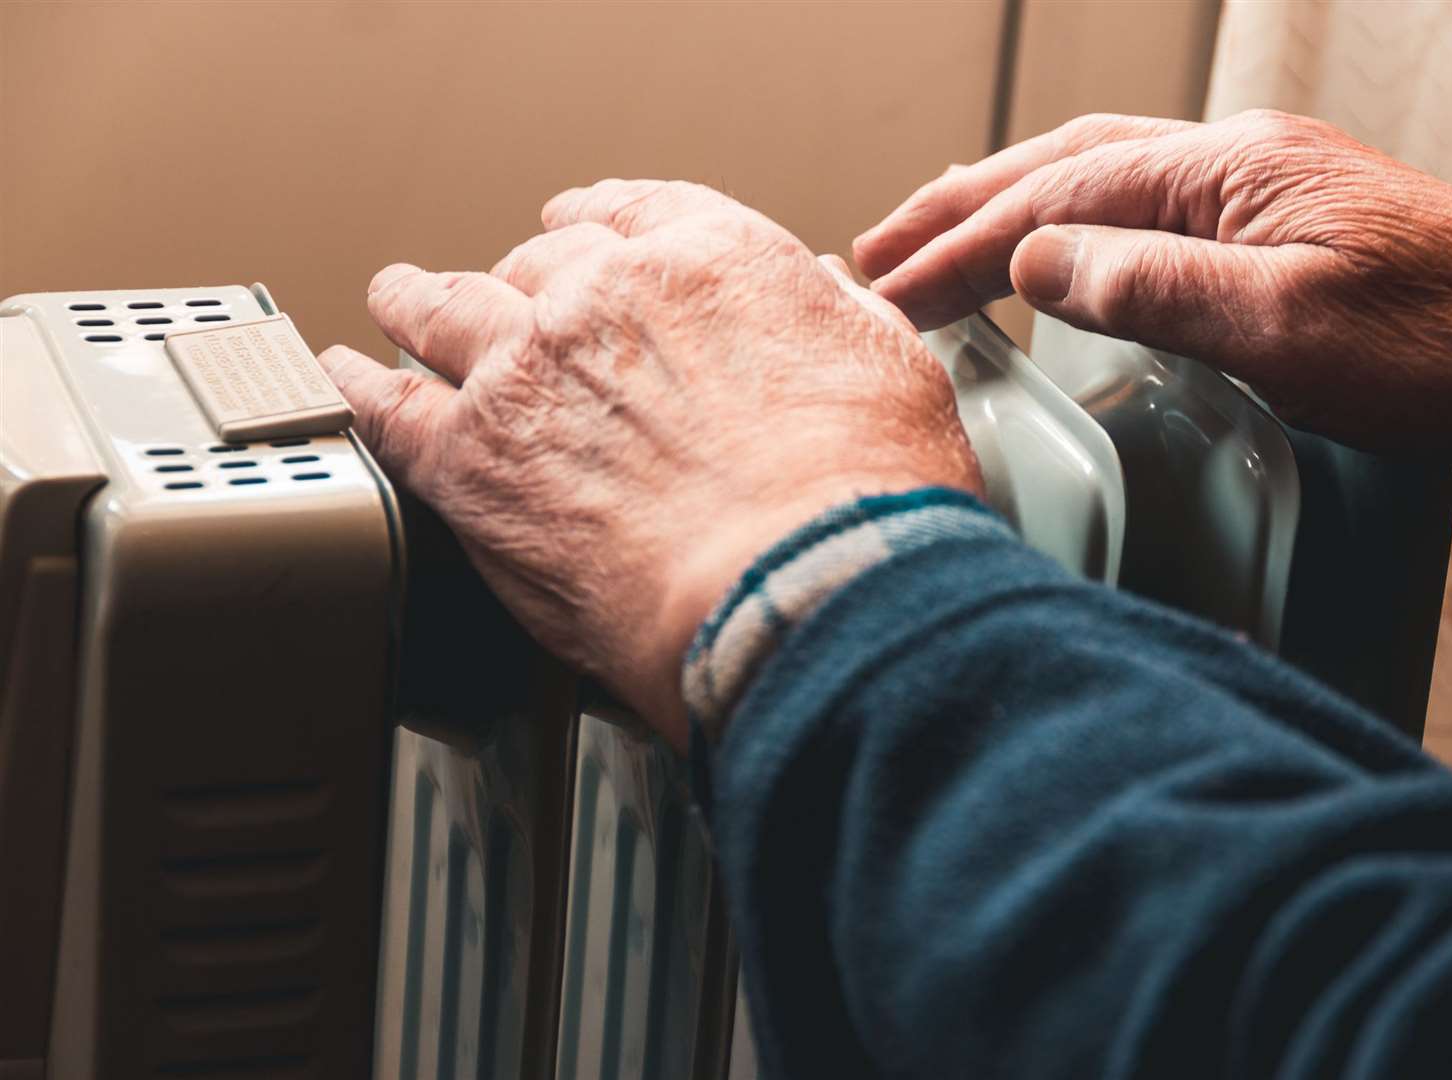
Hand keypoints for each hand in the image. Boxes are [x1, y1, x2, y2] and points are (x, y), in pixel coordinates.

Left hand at [319, 181, 981, 745]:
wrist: (802, 588)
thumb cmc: (862, 498)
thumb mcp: (889, 369)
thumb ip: (831, 322)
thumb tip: (820, 304)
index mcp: (711, 261)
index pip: (631, 214)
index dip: (595, 225)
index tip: (576, 231)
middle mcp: (608, 298)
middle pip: (536, 266)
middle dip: (520, 283)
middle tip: (503, 302)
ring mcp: (528, 372)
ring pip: (445, 309)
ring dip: (417, 303)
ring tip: (397, 303)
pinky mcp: (471, 461)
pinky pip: (386, 406)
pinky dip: (358, 388)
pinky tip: (346, 382)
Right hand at [855, 110, 1451, 484]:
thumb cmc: (1446, 345)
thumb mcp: (1287, 324)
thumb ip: (1153, 285)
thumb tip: (1039, 261)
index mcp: (1227, 170)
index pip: (1057, 197)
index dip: (961, 247)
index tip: (887, 292)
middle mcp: (1234, 165)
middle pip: (1064, 167)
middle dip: (960, 210)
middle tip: (875, 251)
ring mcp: (1257, 198)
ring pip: (1100, 181)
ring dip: (1009, 209)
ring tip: (936, 236)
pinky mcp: (1276, 243)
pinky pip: (1145, 220)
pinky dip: (1075, 232)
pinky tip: (1059, 260)